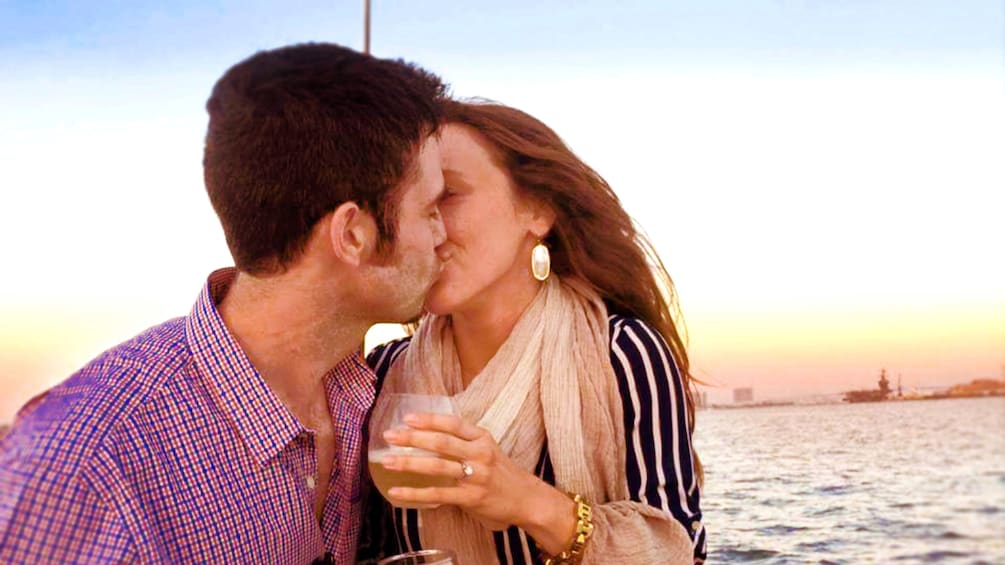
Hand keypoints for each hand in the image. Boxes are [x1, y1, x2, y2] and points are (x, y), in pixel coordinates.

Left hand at [379, 412, 541, 530]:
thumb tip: (427, 434)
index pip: (453, 423)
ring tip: (387, 461)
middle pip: (442, 442)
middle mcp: (480, 454)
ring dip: (409, 463)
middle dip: (413, 438)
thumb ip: (464, 441)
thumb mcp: (488, 448)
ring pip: (437, 466)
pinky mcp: (471, 498)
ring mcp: (476, 476)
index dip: (429, 419)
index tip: (407, 417)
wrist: (527, 499)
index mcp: (482, 438)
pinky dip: (415, 493)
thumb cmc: (502, 472)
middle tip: (389, 436)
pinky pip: (438, 494)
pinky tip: (397, 491)